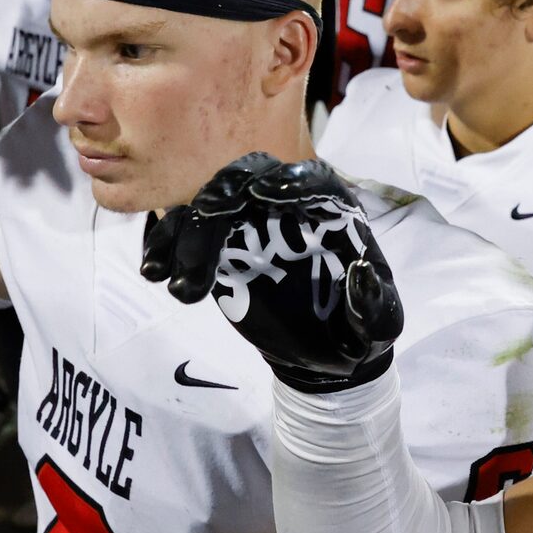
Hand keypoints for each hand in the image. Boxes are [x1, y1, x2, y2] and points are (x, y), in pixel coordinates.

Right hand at [140, 153, 403, 393]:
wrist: (329, 354)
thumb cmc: (360, 330)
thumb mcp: (378, 324)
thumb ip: (372, 303)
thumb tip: (358, 276)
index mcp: (328, 209)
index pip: (305, 178)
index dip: (285, 180)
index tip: (262, 194)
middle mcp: (283, 206)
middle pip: (243, 180)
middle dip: (218, 204)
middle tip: (202, 243)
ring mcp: (247, 225)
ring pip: (206, 205)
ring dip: (184, 234)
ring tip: (170, 279)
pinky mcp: (220, 250)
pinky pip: (185, 233)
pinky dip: (166, 246)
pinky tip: (154, 272)